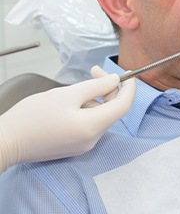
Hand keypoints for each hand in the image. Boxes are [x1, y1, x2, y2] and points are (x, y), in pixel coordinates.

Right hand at [0, 67, 135, 172]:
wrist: (6, 141)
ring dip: (96, 98)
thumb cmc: (34, 116)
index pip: (124, 106)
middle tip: (95, 71)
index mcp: (93, 127)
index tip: (129, 73)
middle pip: (112, 110)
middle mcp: (92, 139)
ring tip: (77, 87)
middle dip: (108, 88)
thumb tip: (116, 80)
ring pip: (100, 116)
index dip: (130, 88)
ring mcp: (83, 145)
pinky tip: (72, 101)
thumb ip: (96, 86)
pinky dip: (87, 109)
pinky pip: (89, 124)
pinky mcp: (73, 146)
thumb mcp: (68, 94)